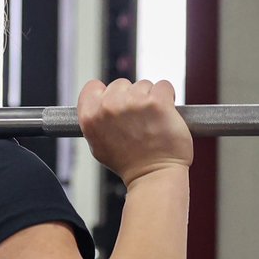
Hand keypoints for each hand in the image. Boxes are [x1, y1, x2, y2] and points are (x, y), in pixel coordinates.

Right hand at [77, 78, 192, 186]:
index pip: (93, 87)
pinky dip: (167, 96)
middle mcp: (109, 107)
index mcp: (90, 115)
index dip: (105, 94)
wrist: (153, 175)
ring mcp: (134, 103)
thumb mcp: (95, 144)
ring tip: (152, 120)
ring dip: (149, 98)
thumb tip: (97, 104)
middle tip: (137, 117)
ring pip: (143, 85)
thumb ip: (93, 120)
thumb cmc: (127, 163)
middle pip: (119, 84)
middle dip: (129, 97)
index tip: (115, 103)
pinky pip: (163, 85)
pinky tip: (165, 113)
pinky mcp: (158, 102)